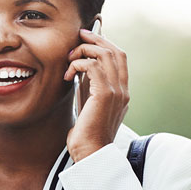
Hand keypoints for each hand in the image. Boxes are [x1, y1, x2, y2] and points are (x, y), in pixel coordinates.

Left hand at [63, 27, 127, 161]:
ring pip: (105, 54)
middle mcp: (123, 89)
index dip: (105, 43)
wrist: (91, 154)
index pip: (120, 57)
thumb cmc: (86, 132)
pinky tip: (67, 75)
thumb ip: (91, 86)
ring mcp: (116, 92)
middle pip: (116, 51)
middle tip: (79, 35)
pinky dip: (78, 64)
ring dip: (84, 51)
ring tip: (69, 59)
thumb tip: (82, 67)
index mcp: (122, 91)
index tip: (87, 38)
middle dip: (96, 39)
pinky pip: (92, 66)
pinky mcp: (105, 95)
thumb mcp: (89, 103)